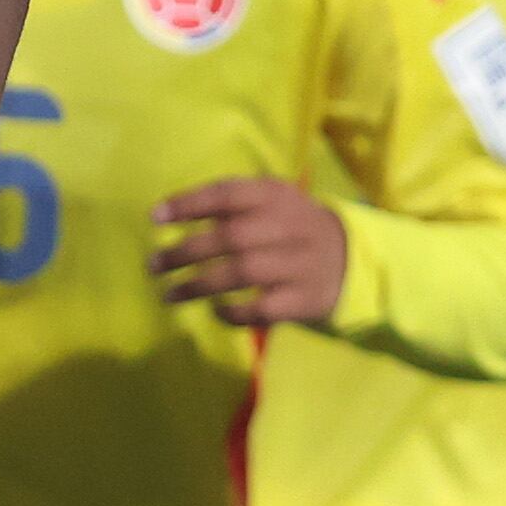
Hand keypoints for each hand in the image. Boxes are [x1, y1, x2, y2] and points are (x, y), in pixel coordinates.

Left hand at [150, 178, 348, 326]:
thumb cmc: (290, 228)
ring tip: (169, 294)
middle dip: (186, 252)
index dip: (189, 204)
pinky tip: (215, 309)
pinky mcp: (305, 299)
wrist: (351, 259)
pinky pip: (263, 309)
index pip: (228, 193)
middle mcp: (290, 226)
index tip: (155, 218)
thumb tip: (166, 214)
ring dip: (199, 285)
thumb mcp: (269, 201)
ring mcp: (300, 264)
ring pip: (244, 272)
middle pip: (232, 237)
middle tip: (153, 265)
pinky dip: (233, 312)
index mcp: (275, 195)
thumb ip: (227, 204)